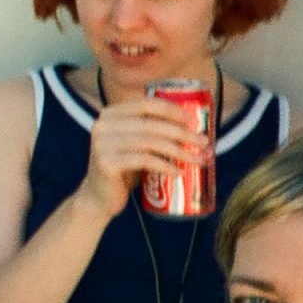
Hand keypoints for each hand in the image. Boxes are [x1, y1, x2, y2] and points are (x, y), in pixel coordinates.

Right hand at [76, 94, 208, 214]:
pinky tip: (178, 172)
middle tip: (204, 143)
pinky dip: (165, 165)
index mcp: (110, 114)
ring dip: (179, 151)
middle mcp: (103, 125)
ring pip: (150, 142)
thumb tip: (193, 126)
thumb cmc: (124, 169)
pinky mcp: (106, 163)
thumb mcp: (134, 145)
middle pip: (151, 124)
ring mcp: (102, 143)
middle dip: (182, 133)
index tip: (194, 120)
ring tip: (199, 160)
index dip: (172, 110)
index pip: (145, 104)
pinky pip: (143, 160)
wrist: (98, 197)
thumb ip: (150, 132)